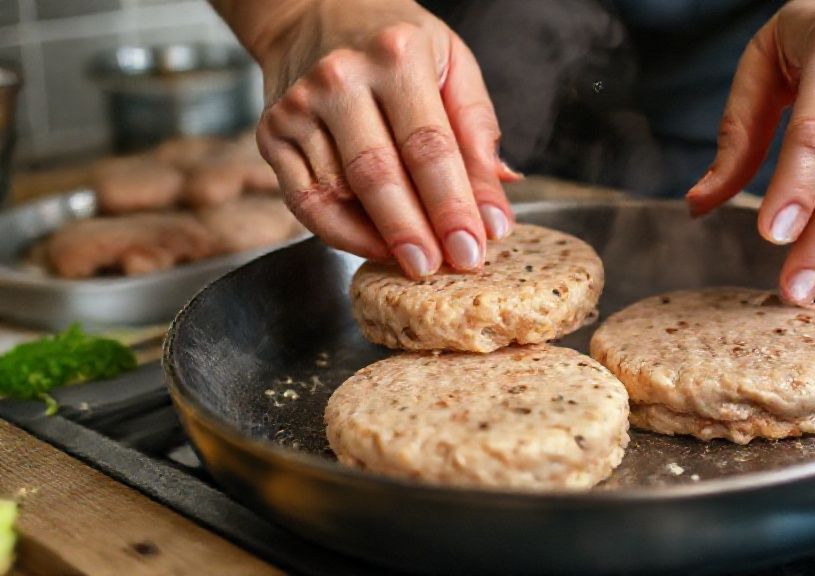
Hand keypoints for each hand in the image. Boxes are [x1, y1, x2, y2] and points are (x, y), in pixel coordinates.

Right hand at [222, 0, 518, 277]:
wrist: (316, 13)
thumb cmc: (397, 44)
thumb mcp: (453, 66)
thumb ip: (477, 133)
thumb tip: (493, 211)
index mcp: (396, 54)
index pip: (429, 146)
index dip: (453, 205)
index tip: (474, 248)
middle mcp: (340, 77)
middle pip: (378, 175)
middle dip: (414, 231)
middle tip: (440, 269)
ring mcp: (298, 106)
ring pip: (339, 194)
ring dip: (380, 238)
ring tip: (415, 261)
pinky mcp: (271, 133)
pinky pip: (305, 202)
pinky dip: (340, 234)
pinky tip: (374, 246)